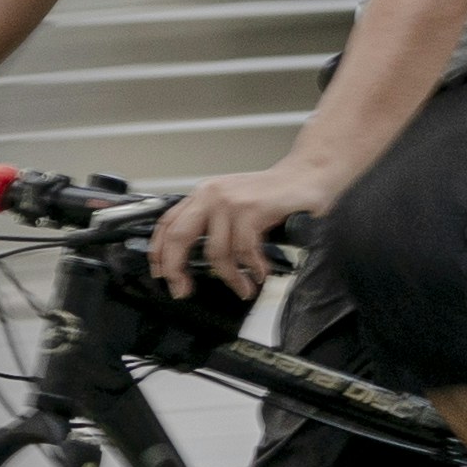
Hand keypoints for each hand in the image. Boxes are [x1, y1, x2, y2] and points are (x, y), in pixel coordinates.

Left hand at [154, 152, 343, 299]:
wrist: (308, 176)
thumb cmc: (273, 196)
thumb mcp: (235, 205)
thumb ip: (214, 224)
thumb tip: (193, 258)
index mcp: (203, 194)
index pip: (168, 223)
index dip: (159, 252)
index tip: (161, 275)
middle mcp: (211, 194)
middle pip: (178, 237)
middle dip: (177, 269)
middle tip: (182, 290)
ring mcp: (230, 201)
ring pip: (216, 252)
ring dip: (230, 278)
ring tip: (243, 287)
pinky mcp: (251, 209)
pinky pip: (243, 251)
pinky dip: (252, 268)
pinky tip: (260, 272)